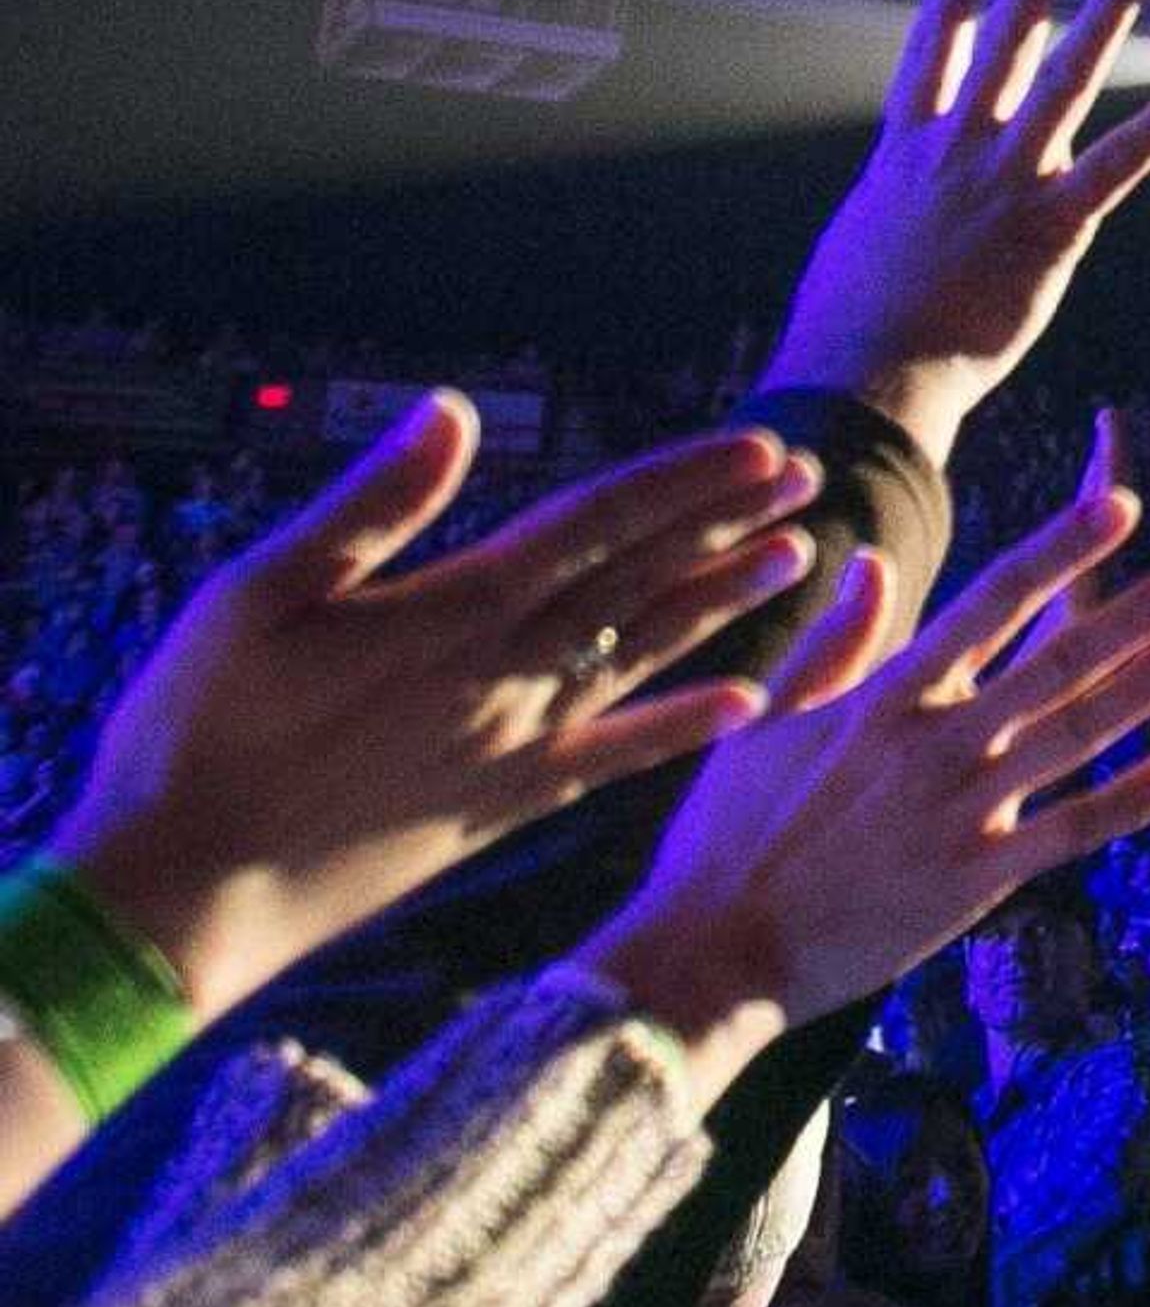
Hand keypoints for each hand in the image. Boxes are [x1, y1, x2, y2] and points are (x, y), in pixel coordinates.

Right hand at [52, 394, 818, 1020]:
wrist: (181, 898)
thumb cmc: (196, 732)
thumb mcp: (259, 593)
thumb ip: (373, 502)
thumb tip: (452, 408)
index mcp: (458, 609)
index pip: (602, 522)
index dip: (688, 481)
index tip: (764, 447)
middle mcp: (511, 674)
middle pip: (645, 578)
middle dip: (730, 522)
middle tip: (811, 479)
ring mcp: (517, 744)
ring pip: (648, 654)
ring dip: (725, 601)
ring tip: (797, 556)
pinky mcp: (506, 806)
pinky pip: (619, 756)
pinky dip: (685, 725)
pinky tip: (749, 704)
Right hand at [579, 438, 1149, 1085]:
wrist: (712, 951)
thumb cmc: (729, 833)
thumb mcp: (772, 720)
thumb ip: (836, 641)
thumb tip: (872, 564)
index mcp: (888, 695)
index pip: (992, 600)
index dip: (1060, 549)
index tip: (1119, 506)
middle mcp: (933, 742)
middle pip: (1054, 659)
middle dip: (1135, 610)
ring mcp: (959, 811)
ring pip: (1074, 735)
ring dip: (1146, 687)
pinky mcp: (972, 880)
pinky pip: (1066, 833)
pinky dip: (1126, 802)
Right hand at [766, 0, 1149, 459]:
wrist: (868, 370)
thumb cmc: (849, 325)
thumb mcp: (859, 240)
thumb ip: (893, 208)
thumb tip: (899, 210)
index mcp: (904, 151)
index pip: (930, 53)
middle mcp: (958, 149)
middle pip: (1002, 40)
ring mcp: (1008, 180)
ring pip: (1064, 78)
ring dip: (1103, 14)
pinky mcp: (1052, 225)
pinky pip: (1119, 162)